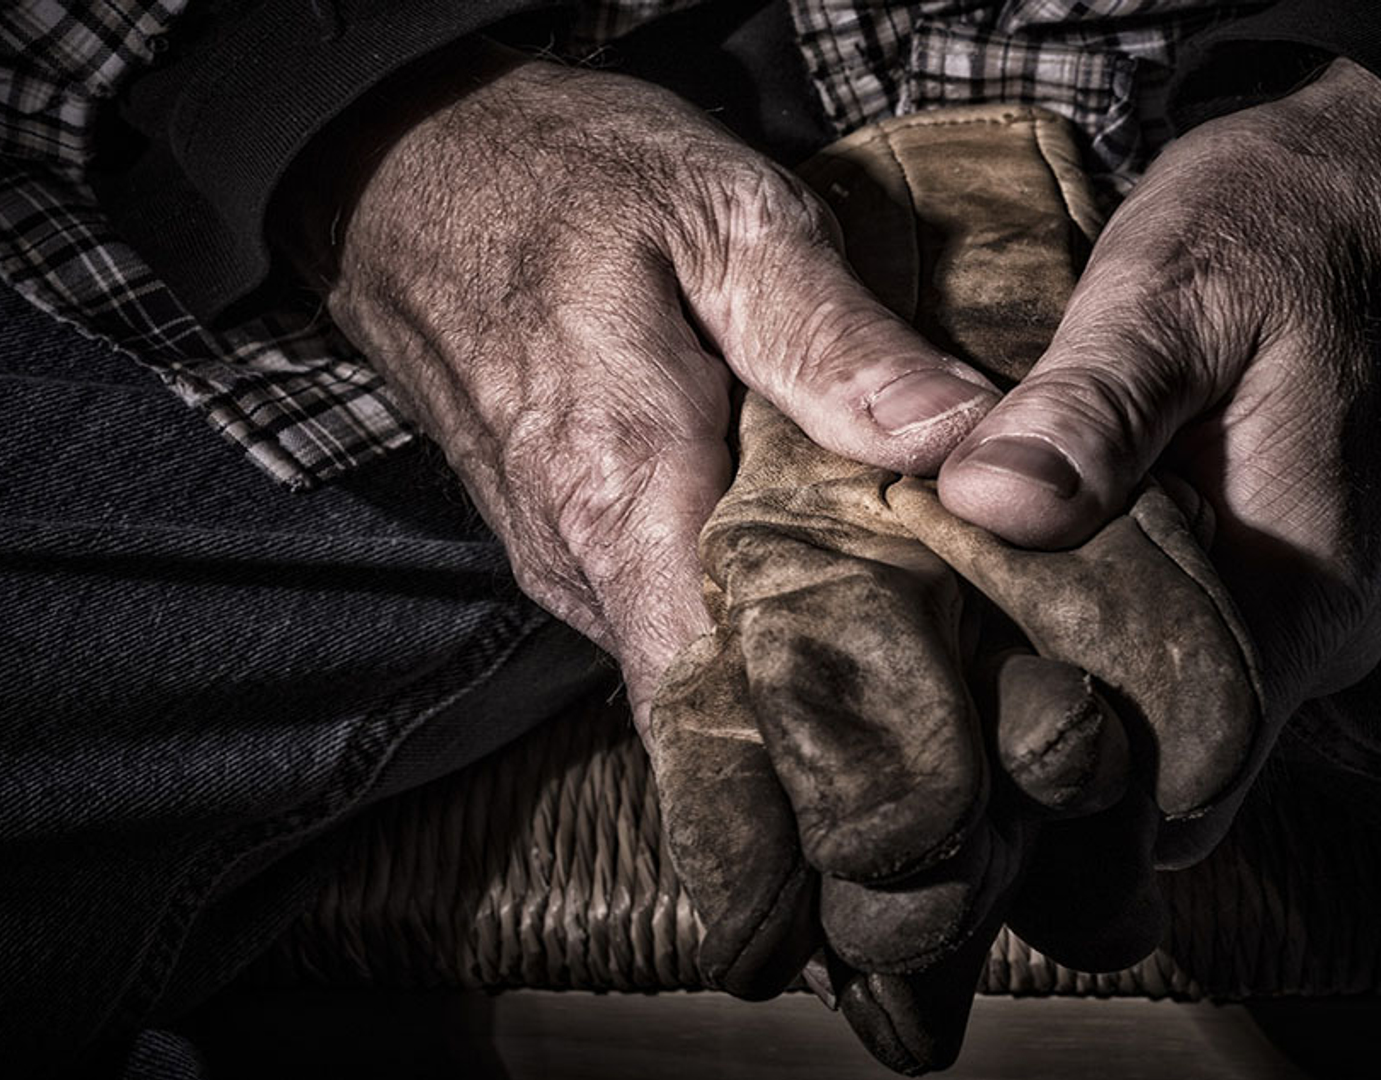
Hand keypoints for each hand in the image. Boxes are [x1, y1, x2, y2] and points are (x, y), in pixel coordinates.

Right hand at [315, 53, 1000, 720]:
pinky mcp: (566, 546)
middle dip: (842, 708)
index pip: (718, 701)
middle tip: (966, 689)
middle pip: (725, 698)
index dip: (822, 747)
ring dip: (801, 659)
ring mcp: (566, 563)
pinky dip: (753, 610)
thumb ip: (840, 343)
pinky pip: (672, 615)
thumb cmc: (568, 174)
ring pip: (698, 662)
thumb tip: (971, 447)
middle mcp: (583, 561)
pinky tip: (835, 573)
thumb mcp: (726, 217)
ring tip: (924, 636)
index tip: (929, 756)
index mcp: (625, 493)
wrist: (409, 164)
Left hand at [937, 59, 1380, 712]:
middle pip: (1162, 762)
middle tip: (921, 675)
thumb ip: (1091, 405)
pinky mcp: (1267, 581)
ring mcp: (1293, 616)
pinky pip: (1173, 646)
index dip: (1062, 776)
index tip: (947, 716)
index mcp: (1302, 595)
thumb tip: (987, 507)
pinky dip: (1091, 630)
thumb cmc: (1294, 229)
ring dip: (1061, 682)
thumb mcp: (1177, 287)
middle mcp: (1308, 637)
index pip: (1178, 773)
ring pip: (1163, 708)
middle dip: (1041, 743)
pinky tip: (1010, 581)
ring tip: (948, 627)